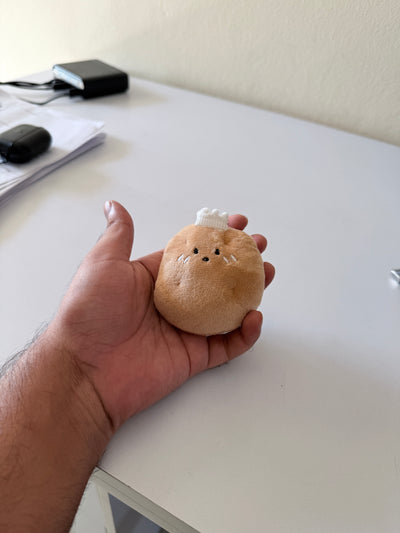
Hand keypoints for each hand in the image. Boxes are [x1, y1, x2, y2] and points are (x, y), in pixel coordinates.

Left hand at [50, 201, 274, 429]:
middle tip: (259, 246)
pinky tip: (254, 317)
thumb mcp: (103, 263)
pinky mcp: (194, 357)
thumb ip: (119, 235)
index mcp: (156, 278)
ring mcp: (186, 329)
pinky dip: (245, 334)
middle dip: (240, 261)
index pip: (194, 253)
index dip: (216, 237)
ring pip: (227, 308)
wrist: (85, 369)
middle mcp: (174, 301)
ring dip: (250, 291)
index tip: (237, 222)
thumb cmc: (90, 312)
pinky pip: (227, 345)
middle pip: (216, 278)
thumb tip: (114, 205)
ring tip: (267, 273)